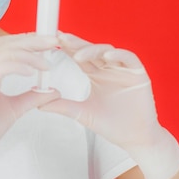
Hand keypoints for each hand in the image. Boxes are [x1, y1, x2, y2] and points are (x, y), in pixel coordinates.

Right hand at [0, 33, 60, 178]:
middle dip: (33, 40)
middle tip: (54, 41)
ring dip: (30, 54)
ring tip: (46, 64)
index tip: (48, 42)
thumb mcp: (15, 108)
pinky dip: (18, 65)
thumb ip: (32, 97)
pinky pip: (1, 67)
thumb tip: (53, 91)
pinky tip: (31, 72)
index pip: (7, 46)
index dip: (27, 40)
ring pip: (6, 52)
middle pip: (8, 43)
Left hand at [39, 33, 178, 178]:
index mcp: (96, 74)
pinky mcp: (138, 73)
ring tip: (78, 54)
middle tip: (61, 39)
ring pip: (107, 51)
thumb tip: (39, 102)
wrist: (135, 139)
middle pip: (91, 51)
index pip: (80, 57)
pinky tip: (107, 56)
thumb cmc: (112, 126)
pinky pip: (129, 58)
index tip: (52, 42)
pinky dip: (119, 55)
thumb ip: (62, 106)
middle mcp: (109, 68)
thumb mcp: (81, 114)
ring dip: (93, 50)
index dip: (67, 48)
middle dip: (76, 44)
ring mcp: (123, 69)